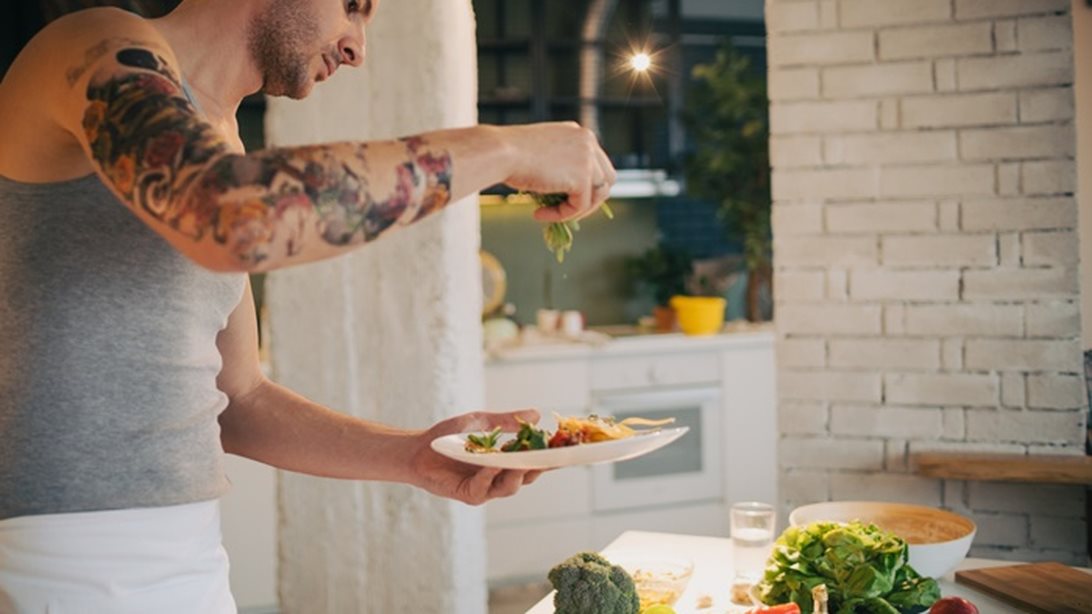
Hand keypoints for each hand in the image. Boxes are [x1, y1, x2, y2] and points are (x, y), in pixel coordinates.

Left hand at [405, 409, 542, 505]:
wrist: (418, 449)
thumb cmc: (448, 437)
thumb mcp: (482, 422)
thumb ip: (507, 420)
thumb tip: (536, 414)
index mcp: (506, 461)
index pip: (534, 460)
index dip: (551, 456)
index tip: (568, 448)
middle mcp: (499, 477)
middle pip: (527, 476)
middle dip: (540, 467)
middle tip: (553, 456)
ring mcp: (485, 488)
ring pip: (510, 486)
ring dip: (517, 474)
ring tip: (523, 462)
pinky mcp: (469, 494)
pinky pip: (484, 488)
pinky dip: (489, 476)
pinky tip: (492, 465)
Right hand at [501, 122, 616, 222]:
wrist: (500, 152)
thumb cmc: (508, 154)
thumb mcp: (541, 154)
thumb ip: (560, 166)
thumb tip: (568, 194)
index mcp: (579, 133)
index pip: (597, 163)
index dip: (586, 185)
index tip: (566, 197)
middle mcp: (588, 141)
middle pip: (607, 178)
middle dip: (590, 198)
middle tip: (567, 211)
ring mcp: (588, 158)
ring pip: (598, 195)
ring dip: (577, 210)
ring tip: (553, 215)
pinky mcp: (582, 178)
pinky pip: (580, 206)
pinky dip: (562, 216)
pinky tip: (540, 214)